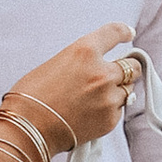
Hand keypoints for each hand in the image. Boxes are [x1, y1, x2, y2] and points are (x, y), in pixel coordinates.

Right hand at [9, 22, 136, 156]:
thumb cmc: (32, 97)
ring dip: (118, 91)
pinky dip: (111, 109)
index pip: (114, 33)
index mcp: (85, 51)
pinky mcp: (110, 119)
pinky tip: (92, 112)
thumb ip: (82, 62)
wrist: (28, 128)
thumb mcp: (56, 64)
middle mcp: (102, 72)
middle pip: (132, 66)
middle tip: (115, 74)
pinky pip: (120, 110)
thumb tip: (95, 67)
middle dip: (126, 69)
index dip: (123, 32)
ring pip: (128, 89)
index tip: (128, 33)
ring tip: (97, 98)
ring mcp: (108, 97)